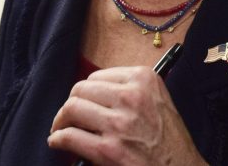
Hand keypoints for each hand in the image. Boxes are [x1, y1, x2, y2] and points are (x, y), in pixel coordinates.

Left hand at [48, 66, 207, 165]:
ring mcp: (120, 123)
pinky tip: (58, 142)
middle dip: (70, 104)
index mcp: (143, 79)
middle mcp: (132, 96)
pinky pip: (70, 136)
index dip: (87, 91)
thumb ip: (130, 89)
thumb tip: (93, 92)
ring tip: (60, 128)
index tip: (84, 101)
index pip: (97, 76)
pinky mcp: (109, 150)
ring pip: (72, 109)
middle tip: (67, 116)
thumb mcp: (157, 100)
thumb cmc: (170, 139)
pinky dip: (58, 139)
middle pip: (81, 89)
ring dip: (60, 120)